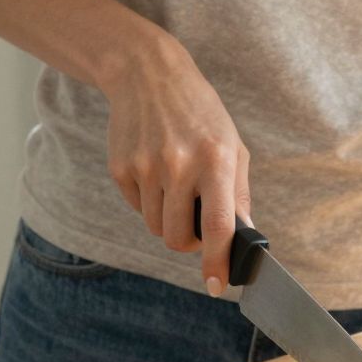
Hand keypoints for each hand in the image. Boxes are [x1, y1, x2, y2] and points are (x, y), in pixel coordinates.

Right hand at [102, 30, 250, 292]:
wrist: (148, 75)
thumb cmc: (199, 113)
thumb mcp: (231, 144)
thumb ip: (238, 193)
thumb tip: (241, 238)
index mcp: (215, 160)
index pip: (218, 226)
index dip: (218, 262)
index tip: (217, 286)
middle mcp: (178, 165)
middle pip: (179, 239)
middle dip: (189, 241)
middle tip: (196, 218)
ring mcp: (145, 168)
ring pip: (157, 228)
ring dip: (169, 220)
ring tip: (176, 185)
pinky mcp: (120, 169)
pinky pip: (138, 208)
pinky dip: (150, 201)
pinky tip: (155, 170)